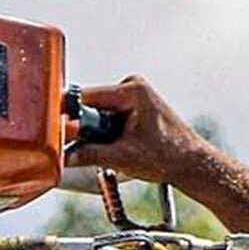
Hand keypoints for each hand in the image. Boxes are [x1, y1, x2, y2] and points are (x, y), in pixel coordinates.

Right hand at [66, 75, 209, 186]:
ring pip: (96, 113)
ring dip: (95, 133)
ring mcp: (132, 95)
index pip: (85, 97)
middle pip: (89, 105)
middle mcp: (131, 86)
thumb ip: (89, 154)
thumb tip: (62, 156)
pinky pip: (105, 116)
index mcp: (132, 91)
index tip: (57, 133)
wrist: (191, 162)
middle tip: (87, 149)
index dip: (68, 116)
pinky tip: (117, 145)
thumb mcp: (123, 157)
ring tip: (113, 149)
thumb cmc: (168, 156)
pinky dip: (104, 132)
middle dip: (84, 128)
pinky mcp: (132, 105)